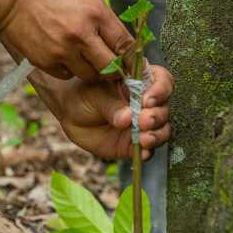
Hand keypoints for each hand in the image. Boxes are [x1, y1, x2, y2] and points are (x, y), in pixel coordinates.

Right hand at [0, 0, 133, 82]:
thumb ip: (106, 18)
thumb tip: (125, 44)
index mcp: (95, 14)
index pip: (126, 46)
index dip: (131, 58)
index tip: (130, 62)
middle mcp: (80, 34)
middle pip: (111, 69)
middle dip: (113, 70)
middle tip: (110, 67)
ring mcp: (62, 50)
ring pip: (90, 75)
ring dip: (90, 69)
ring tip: (81, 54)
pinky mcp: (45, 61)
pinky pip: (67, 75)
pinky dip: (68, 69)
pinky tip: (62, 53)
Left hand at [29, 64, 172, 159]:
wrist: (68, 112)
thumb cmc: (82, 93)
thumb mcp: (93, 92)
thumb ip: (110, 103)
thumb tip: (127, 118)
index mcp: (138, 82)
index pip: (162, 81)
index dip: (160, 89)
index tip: (147, 99)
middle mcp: (145, 103)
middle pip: (164, 107)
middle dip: (157, 115)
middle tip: (144, 120)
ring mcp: (141, 124)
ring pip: (162, 129)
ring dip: (157, 134)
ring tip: (144, 138)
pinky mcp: (133, 144)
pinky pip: (147, 149)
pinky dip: (147, 151)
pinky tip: (142, 151)